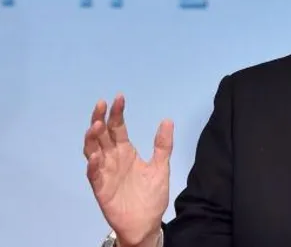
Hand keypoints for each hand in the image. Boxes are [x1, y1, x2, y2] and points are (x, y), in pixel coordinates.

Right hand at [84, 95, 173, 246]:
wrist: (146, 223)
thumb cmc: (151, 195)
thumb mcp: (161, 167)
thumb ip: (163, 145)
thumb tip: (167, 120)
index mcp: (126, 151)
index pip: (118, 127)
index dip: (117, 113)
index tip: (119, 97)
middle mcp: (112, 158)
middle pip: (102, 135)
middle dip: (100, 119)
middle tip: (101, 104)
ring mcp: (105, 172)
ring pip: (92, 151)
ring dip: (92, 139)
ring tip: (95, 126)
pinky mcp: (101, 188)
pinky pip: (94, 175)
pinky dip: (93, 165)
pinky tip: (95, 157)